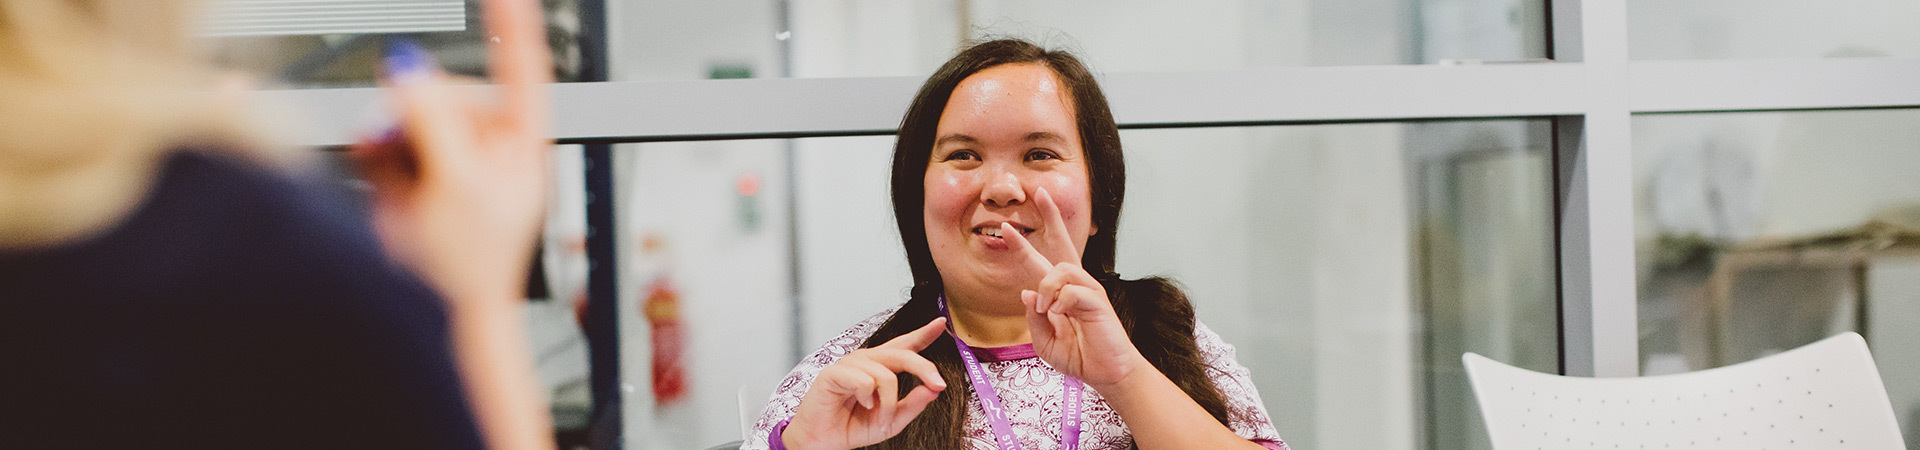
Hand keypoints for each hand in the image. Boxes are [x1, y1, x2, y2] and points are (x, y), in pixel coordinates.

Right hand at [351, 0, 552, 309]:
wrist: (433, 315)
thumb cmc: (469, 266)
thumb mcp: (462, 185)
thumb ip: (437, 122)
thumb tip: (410, 76)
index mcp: (520, 144)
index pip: (522, 70)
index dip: (514, 27)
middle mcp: (483, 146)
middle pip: (446, 89)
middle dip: (422, 110)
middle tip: (421, 150)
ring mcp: (442, 158)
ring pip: (407, 110)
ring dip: (392, 130)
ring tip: (400, 170)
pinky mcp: (405, 174)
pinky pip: (380, 136)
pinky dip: (372, 144)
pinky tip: (377, 162)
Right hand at [785, 318, 949, 449]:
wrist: (823, 441)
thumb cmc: (850, 427)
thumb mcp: (891, 421)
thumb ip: (912, 405)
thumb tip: (933, 390)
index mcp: (881, 367)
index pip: (904, 346)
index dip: (923, 334)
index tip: (940, 323)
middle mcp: (867, 361)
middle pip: (903, 354)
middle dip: (924, 369)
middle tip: (938, 385)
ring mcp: (851, 364)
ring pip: (886, 375)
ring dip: (888, 403)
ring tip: (877, 416)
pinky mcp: (835, 372)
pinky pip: (865, 381)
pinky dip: (867, 398)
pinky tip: (861, 404)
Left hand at [1004, 187, 1147, 388]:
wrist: (1106, 373)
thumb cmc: (1080, 356)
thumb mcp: (1045, 342)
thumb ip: (1033, 319)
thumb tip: (1026, 292)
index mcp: (1060, 293)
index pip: (1041, 261)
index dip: (1023, 244)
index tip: (1007, 227)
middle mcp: (1075, 285)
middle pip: (1063, 242)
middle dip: (1051, 216)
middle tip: (1040, 193)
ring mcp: (1088, 290)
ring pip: (1060, 268)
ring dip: (1046, 287)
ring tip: (1046, 309)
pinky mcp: (1098, 300)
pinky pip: (1071, 291)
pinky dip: (1059, 303)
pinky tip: (1060, 316)